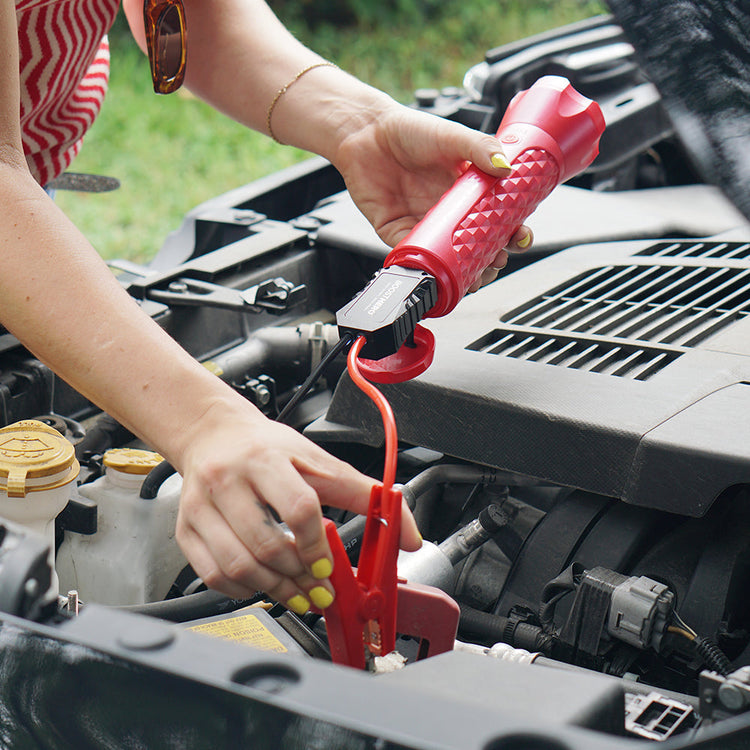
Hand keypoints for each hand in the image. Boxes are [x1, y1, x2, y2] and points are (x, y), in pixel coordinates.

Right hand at [174, 395, 421, 612]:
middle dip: (299, 576)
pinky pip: (213, 575)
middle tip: (319, 588)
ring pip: (238, 566)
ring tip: (298, 593)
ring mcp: (201, 508)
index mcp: (264, 460)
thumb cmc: (266, 448)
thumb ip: (363, 494)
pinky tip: (265, 585)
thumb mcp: (317, 460)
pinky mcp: (186, 531)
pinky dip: (244, 590)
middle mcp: (227, 482)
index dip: (317, 544)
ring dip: (275, 589)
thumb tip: (407, 533)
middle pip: (265, 545)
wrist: (212, 436)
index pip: (298, 507)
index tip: (328, 564)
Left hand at [331, 99, 531, 274]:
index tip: (519, 236)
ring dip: (464, 271)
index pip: (496, 217)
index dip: (510, 230)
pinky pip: (414, 256)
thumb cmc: (407, 130)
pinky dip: (427, 268)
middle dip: (491, 258)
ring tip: (475, 274)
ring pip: (448, 258)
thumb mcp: (451, 136)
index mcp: (467, 190)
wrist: (365, 131)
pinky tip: (440, 272)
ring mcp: (423, 224)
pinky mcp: (397, 232)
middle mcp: (447, 211)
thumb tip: (506, 167)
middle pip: (476, 244)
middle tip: (498, 259)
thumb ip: (480, 148)